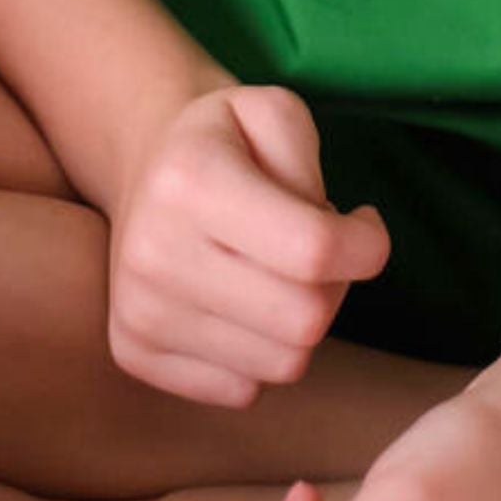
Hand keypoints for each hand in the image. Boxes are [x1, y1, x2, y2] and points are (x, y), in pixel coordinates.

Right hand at [103, 84, 389, 406]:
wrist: (144, 165)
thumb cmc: (227, 139)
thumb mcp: (276, 111)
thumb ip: (311, 167)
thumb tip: (327, 250)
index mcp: (192, 180)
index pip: (314, 251)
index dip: (366, 246)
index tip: (363, 225)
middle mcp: (154, 253)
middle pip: (304, 320)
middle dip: (335, 287)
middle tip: (318, 250)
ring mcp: (139, 312)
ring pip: (281, 364)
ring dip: (299, 323)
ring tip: (277, 273)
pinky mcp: (134, 353)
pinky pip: (243, 390)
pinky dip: (260, 352)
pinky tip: (244, 304)